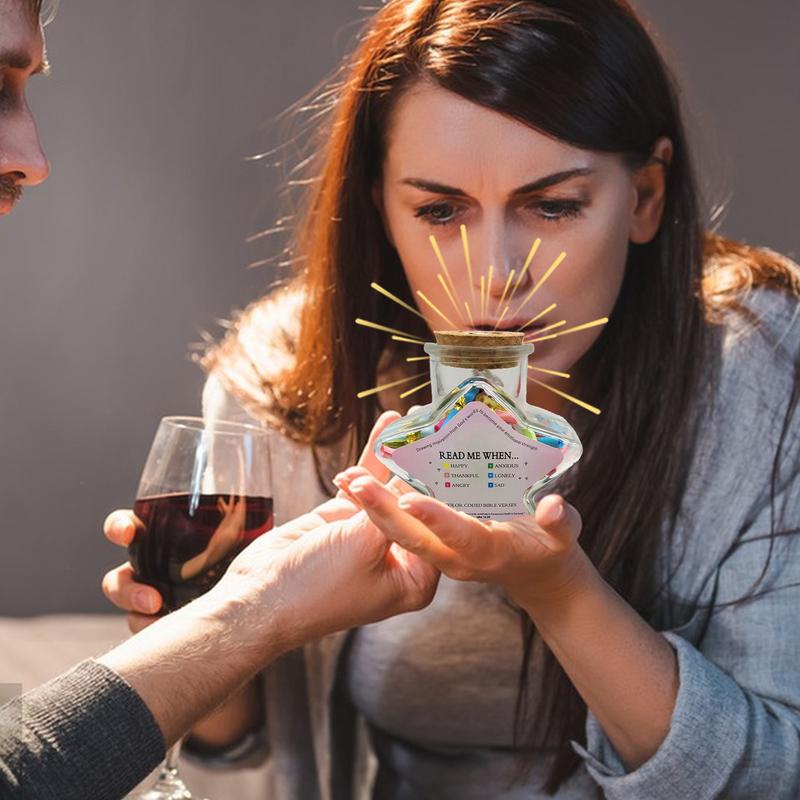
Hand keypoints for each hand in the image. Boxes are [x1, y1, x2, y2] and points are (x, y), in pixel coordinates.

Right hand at [101, 411, 425, 632]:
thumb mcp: (365, 544)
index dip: (444, 490)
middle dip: (419, 467)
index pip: (437, 528)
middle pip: (413, 505)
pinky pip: (362, 485)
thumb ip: (391, 507)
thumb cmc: (318, 586)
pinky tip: (383, 430)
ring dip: (393, 456)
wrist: (259, 596)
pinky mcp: (344, 521)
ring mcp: (369, 538)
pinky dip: (369, 460)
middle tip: (435, 429)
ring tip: (409, 419)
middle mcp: (397, 559)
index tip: (456, 453)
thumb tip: (417, 474)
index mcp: (414, 580)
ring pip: (386, 490)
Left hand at [333, 469, 587, 608]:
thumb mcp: (564, 536)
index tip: (411, 500)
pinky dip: (379, 504)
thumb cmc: (551, 549)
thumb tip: (554, 508)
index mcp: (486, 553)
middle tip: (354, 482)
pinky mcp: (430, 542)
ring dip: (371, 507)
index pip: (458, 538)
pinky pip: (399, 525)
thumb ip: (559, 523)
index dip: (436, 519)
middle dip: (382, 511)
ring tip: (345, 477)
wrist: (536, 573)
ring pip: (398, 532)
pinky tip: (359, 477)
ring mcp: (439, 552)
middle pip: (413, 537)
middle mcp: (454, 556)